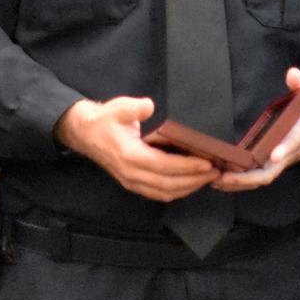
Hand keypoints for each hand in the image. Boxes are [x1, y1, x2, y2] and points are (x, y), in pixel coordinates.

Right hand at [55, 96, 218, 202]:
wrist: (83, 134)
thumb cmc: (103, 120)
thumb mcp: (116, 108)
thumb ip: (133, 107)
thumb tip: (149, 106)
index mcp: (129, 156)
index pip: (164, 166)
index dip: (187, 167)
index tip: (207, 163)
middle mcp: (131, 174)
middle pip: (169, 184)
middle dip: (195, 180)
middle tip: (215, 172)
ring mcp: (132, 182)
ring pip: (165, 192)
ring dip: (188, 188)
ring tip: (207, 179)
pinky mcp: (133, 184)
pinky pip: (158, 193)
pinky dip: (177, 191)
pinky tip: (190, 183)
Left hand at [212, 67, 299, 192]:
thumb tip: (293, 74)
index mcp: (298, 135)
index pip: (293, 144)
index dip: (284, 149)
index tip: (273, 154)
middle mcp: (287, 154)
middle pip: (269, 173)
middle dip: (247, 178)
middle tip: (224, 177)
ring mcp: (278, 162)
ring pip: (259, 179)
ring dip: (238, 183)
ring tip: (215, 182)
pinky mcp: (270, 165)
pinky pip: (255, 177)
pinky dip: (239, 182)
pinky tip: (220, 180)